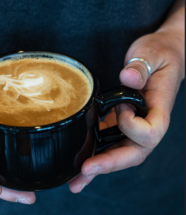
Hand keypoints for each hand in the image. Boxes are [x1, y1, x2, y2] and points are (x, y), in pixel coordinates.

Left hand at [68, 30, 184, 192]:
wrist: (160, 56)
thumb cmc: (158, 54)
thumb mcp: (151, 53)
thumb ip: (141, 66)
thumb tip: (127, 78)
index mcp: (158, 108)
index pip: (151, 132)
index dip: (132, 125)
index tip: (119, 107)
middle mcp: (146, 122)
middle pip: (133, 153)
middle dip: (109, 163)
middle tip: (85, 171)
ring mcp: (132, 125)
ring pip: (118, 153)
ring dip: (98, 168)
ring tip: (76, 182)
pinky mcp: (119, 123)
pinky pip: (108, 143)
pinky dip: (94, 154)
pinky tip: (78, 164)